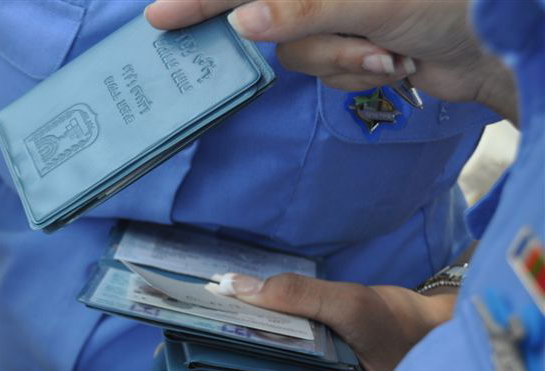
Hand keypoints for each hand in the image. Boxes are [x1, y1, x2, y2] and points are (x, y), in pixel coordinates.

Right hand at [145, 0, 517, 121]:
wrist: (497, 45)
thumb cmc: (444, 1)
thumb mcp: (371, 0)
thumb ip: (302, 9)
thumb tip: (246, 22)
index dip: (202, 0)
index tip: (161, 17)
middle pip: (269, 23)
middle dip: (315, 41)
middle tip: (360, 44)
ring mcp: (333, 17)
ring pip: (296, 55)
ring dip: (342, 63)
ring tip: (388, 54)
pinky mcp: (347, 48)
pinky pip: (322, 73)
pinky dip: (353, 75)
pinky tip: (392, 65)